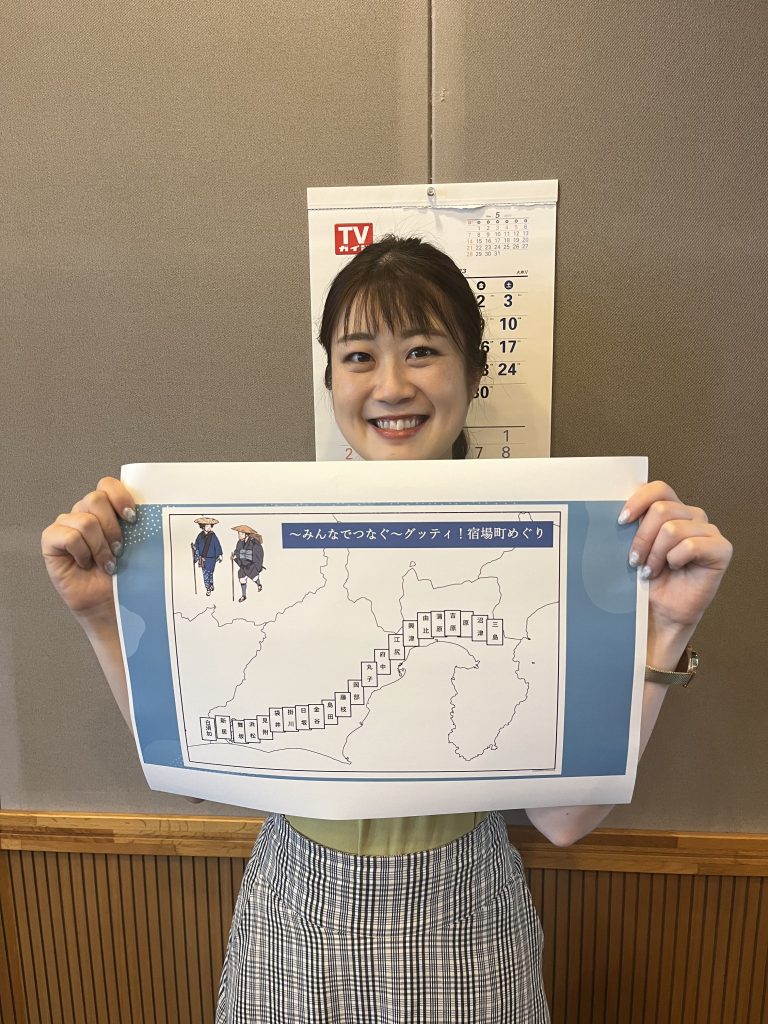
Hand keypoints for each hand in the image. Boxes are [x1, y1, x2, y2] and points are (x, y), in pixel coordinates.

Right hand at [41, 477, 135, 617]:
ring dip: (100, 546)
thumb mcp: (136, 544)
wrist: (111, 602)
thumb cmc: (124, 574)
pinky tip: (86, 564)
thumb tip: (150, 511)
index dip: (120, 497)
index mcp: (105, 509)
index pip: (107, 485)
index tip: (133, 518)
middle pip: (95, 499)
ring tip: (107, 563)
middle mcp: (84, 512)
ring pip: (84, 520)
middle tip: (119, 549)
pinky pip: (68, 536)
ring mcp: (66, 525)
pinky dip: (82, 552)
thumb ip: (136, 523)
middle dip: (112, 527)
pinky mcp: (51, 540)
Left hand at [620, 481, 732, 660]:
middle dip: (642, 538)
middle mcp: (691, 516)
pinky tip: (673, 569)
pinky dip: (675, 560)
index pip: (659, 489)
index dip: (639, 501)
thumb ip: (632, 525)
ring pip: (672, 529)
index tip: (622, 521)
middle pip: (662, 510)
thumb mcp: (632, 547)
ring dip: (656, 554)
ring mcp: (708, 531)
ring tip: (651, 570)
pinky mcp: (720, 549)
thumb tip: (615, 512)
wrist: (659, 611)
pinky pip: (691, 545)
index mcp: (671, 510)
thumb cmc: (645, 580)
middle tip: (636, 561)